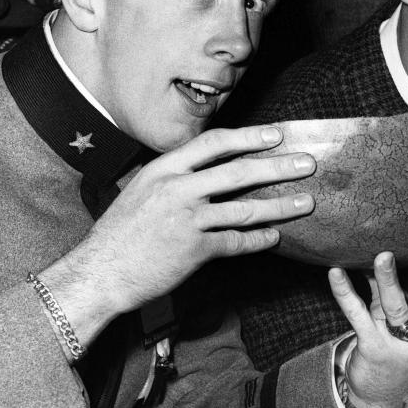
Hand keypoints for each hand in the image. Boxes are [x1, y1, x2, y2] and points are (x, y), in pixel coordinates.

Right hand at [40, 125, 315, 344]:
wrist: (100, 272)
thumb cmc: (119, 234)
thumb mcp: (140, 190)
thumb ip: (173, 177)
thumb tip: (206, 168)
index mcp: (163, 169)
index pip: (214, 143)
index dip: (249, 137)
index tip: (277, 134)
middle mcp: (177, 189)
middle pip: (239, 172)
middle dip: (278, 166)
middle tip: (307, 163)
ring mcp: (187, 220)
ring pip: (245, 209)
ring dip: (280, 206)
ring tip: (306, 202)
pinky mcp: (194, 250)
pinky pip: (236, 242)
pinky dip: (259, 240)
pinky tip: (275, 238)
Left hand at [333, 229, 407, 407]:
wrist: (381, 398)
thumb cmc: (397, 348)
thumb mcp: (405, 318)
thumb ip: (395, 286)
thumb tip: (384, 248)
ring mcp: (401, 342)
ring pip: (396, 306)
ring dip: (388, 279)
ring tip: (383, 255)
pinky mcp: (373, 348)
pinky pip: (358, 316)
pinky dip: (345, 293)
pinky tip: (336, 273)